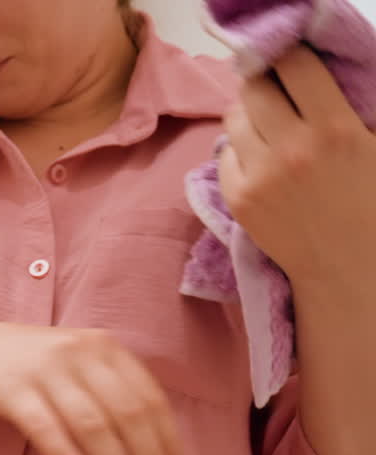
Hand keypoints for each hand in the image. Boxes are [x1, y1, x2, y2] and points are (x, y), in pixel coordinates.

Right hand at [0, 322, 185, 454]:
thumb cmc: (31, 365)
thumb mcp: (78, 362)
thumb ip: (113, 389)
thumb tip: (155, 447)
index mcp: (105, 347)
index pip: (151, 399)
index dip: (170, 444)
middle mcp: (81, 353)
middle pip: (128, 416)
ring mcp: (47, 371)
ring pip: (94, 428)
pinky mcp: (14, 391)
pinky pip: (49, 432)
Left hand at [220, 45, 375, 296]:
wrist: (349, 267)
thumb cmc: (369, 202)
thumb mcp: (372, 145)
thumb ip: (343, 107)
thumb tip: (310, 75)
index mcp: (335, 129)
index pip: (295, 65)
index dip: (289, 57)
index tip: (289, 62)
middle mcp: (292, 149)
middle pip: (254, 88)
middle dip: (262, 83)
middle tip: (272, 91)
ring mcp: (260, 176)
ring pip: (234, 119)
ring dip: (247, 115)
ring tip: (266, 126)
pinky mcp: (238, 199)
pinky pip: (224, 155)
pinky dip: (238, 151)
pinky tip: (258, 159)